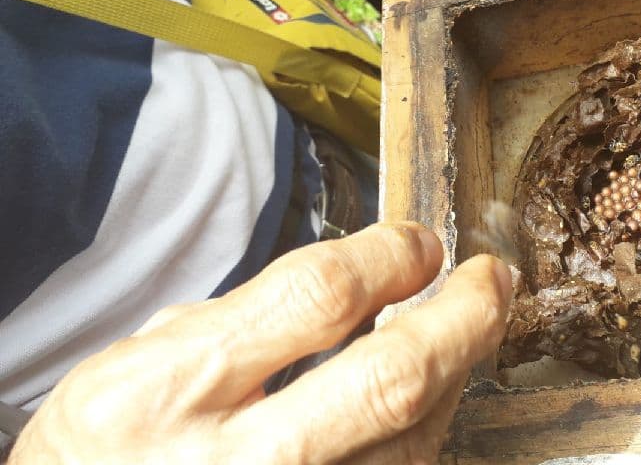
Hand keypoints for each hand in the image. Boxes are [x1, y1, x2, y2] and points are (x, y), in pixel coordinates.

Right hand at [10, 222, 510, 463]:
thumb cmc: (102, 454)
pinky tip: (428, 400)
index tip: (421, 242)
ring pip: (414, 441)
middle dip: (465, 315)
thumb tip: (365, 278)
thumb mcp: (137, 362)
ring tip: (463, 333)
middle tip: (492, 279)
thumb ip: (246, 317)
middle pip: (392, 378)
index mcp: (168, 389)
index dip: (390, 256)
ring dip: (455, 375)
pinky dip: (425, 431)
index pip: (317, 295)